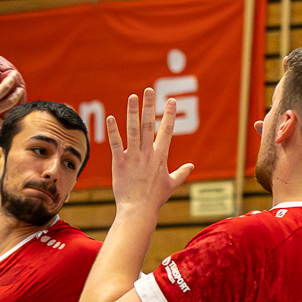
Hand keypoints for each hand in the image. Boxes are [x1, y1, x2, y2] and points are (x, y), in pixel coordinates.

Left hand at [106, 90, 194, 216]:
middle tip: (149, 90)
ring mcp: (133, 158)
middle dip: (149, 106)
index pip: (166, 131)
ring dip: (132, 113)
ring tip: (132, 97)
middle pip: (149, 125)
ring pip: (132, 131)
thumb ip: (181, 173)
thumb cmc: (155, 199)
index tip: (172, 100)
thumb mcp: (171, 185)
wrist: (138, 211)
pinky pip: (116, 144)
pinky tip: (110, 118)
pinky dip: (113, 131)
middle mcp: (147, 154)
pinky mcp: (119, 163)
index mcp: (160, 157)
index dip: (169, 115)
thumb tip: (191, 166)